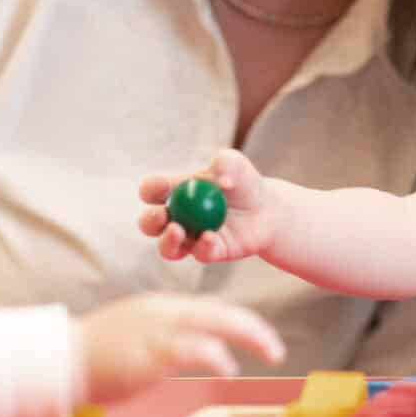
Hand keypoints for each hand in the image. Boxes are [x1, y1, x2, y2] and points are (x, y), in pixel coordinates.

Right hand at [71, 293, 285, 403]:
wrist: (64, 358)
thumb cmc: (98, 352)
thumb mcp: (137, 332)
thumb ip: (164, 333)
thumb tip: (189, 344)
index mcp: (164, 307)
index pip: (212, 309)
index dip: (240, 320)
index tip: (259, 336)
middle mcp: (166, 312)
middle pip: (222, 313)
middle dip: (254, 328)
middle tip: (276, 348)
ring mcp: (160, 330)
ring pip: (216, 324)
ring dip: (250, 336)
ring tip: (271, 352)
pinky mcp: (151, 352)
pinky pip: (193, 349)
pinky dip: (217, 356)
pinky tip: (229, 368)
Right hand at [138, 149, 276, 262]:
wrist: (266, 209)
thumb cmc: (243, 182)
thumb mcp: (236, 164)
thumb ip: (225, 163)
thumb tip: (218, 180)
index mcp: (173, 191)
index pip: (152, 191)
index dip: (150, 189)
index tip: (159, 186)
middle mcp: (175, 218)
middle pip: (150, 224)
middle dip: (150, 220)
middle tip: (163, 215)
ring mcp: (190, 238)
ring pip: (167, 248)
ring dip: (167, 241)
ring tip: (177, 230)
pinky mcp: (208, 253)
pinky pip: (200, 254)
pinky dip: (203, 246)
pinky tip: (210, 236)